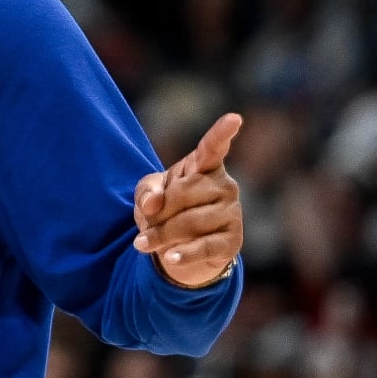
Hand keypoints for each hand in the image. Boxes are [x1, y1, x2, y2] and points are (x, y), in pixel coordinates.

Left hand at [132, 112, 243, 288]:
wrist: (181, 250)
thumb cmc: (166, 212)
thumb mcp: (149, 195)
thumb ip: (147, 191)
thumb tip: (153, 204)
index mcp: (204, 167)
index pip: (212, 148)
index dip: (222, 134)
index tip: (234, 119)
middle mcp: (224, 186)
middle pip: (183, 195)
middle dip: (158, 214)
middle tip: (142, 228)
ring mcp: (231, 213)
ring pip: (191, 223)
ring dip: (161, 236)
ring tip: (144, 244)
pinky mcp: (233, 241)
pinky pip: (205, 246)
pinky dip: (184, 254)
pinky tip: (170, 258)